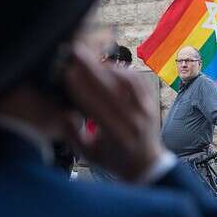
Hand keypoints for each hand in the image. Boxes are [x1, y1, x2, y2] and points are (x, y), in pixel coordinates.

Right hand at [62, 44, 162, 181]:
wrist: (146, 164)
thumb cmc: (113, 159)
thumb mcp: (88, 155)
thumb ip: (74, 135)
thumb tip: (64, 113)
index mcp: (117, 137)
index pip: (97, 107)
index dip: (81, 89)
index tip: (67, 74)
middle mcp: (135, 121)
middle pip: (111, 89)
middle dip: (91, 69)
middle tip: (76, 53)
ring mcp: (146, 110)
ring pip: (126, 81)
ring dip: (107, 67)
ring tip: (90, 58)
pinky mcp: (151, 101)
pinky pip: (138, 80)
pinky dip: (123, 70)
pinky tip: (109, 65)